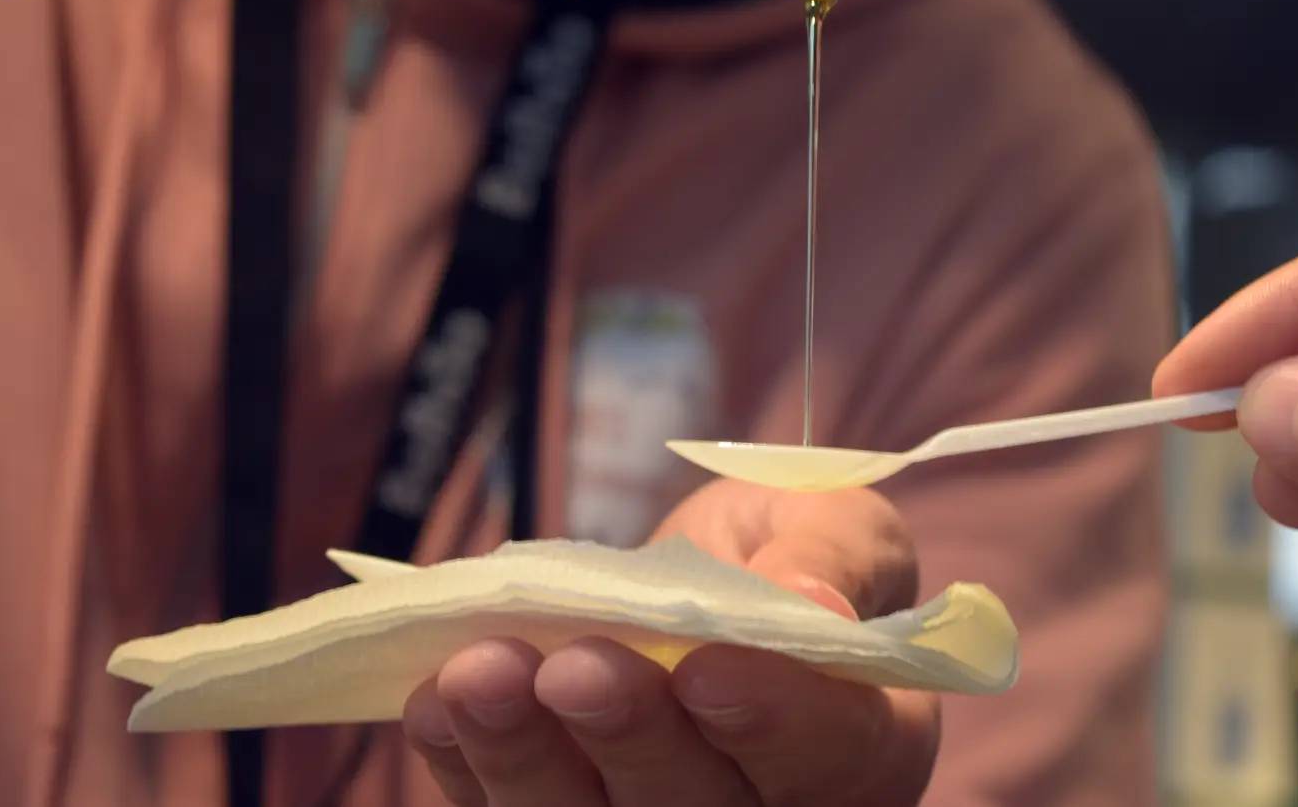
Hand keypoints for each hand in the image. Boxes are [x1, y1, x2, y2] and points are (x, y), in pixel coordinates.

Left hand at [400, 480, 938, 806]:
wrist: (711, 583)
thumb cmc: (789, 551)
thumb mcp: (830, 519)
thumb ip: (828, 555)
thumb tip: (806, 602)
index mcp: (863, 739)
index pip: (833, 750)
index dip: (772, 719)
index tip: (704, 671)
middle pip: (702, 805)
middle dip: (628, 736)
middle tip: (568, 668)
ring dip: (525, 758)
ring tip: (475, 678)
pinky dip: (468, 767)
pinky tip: (435, 705)